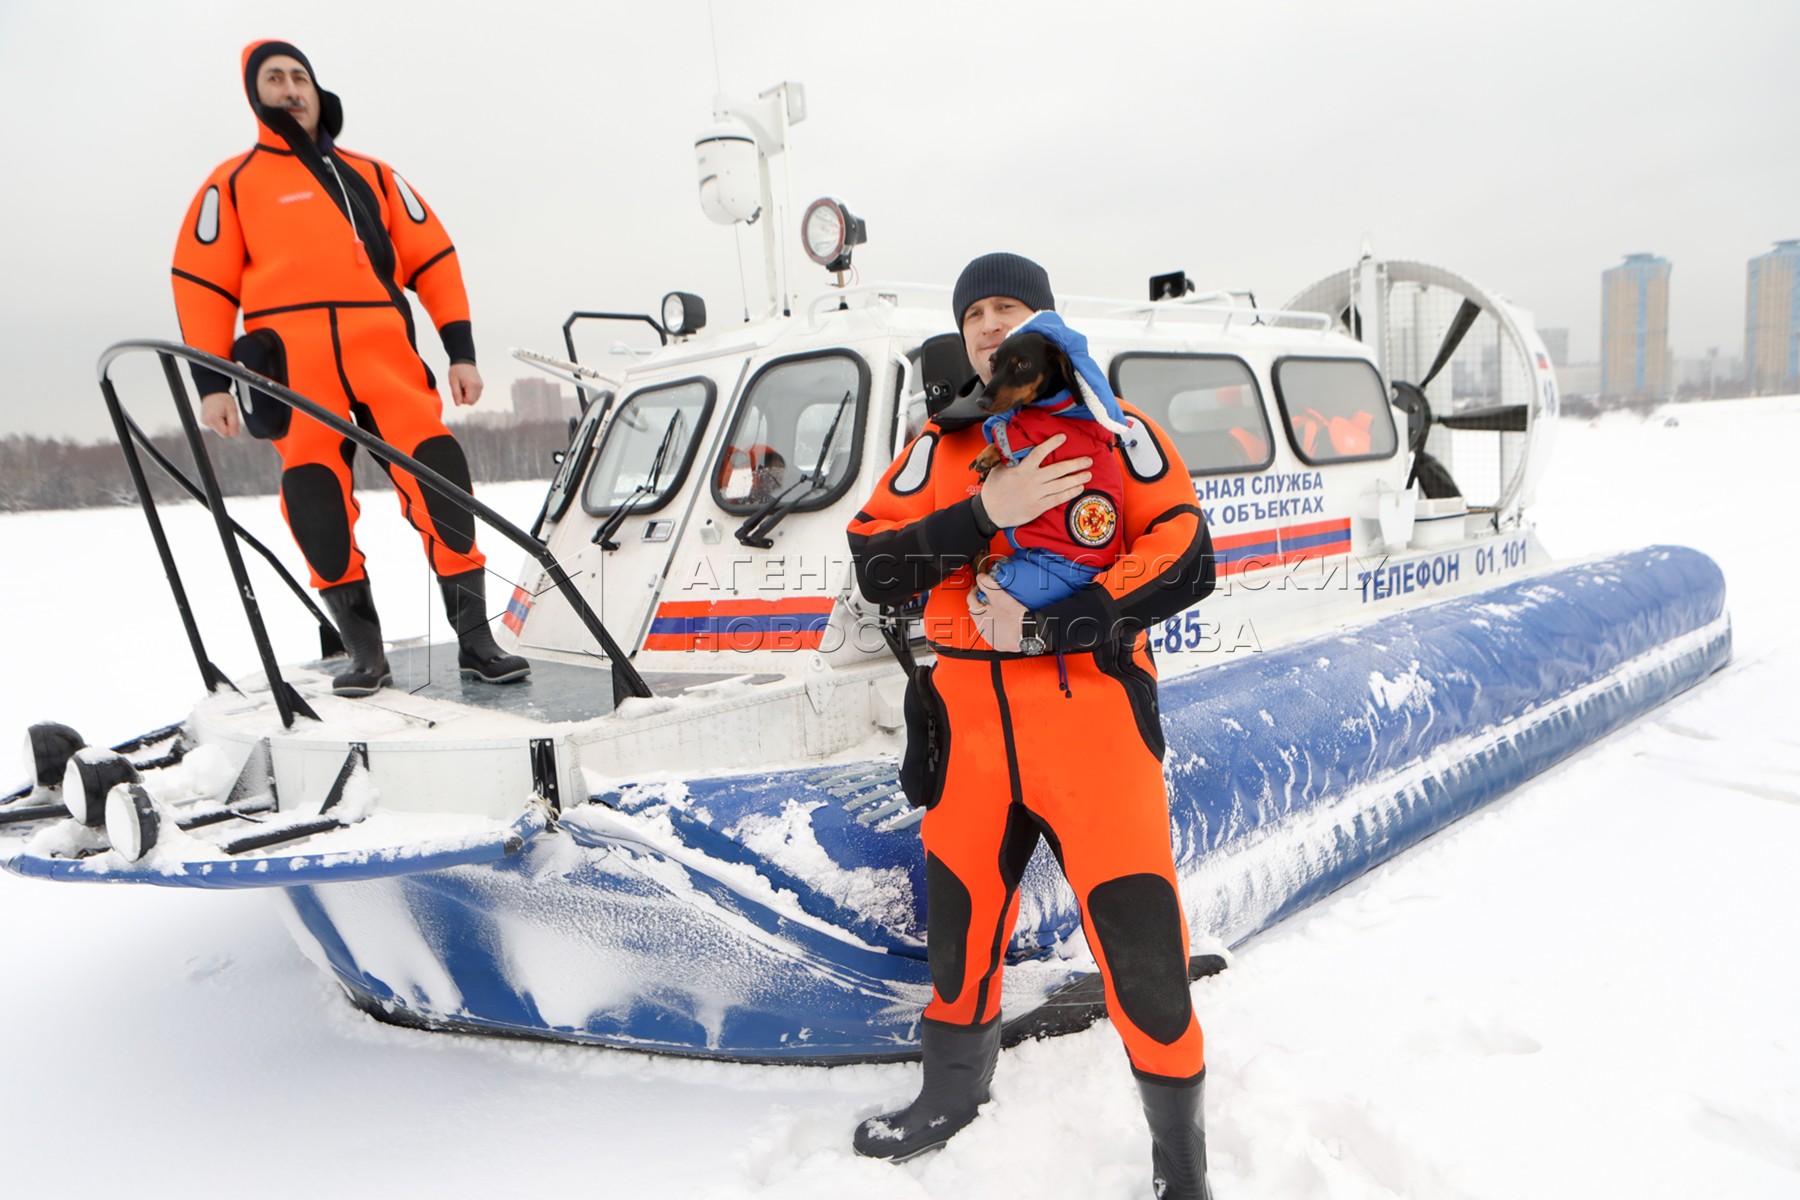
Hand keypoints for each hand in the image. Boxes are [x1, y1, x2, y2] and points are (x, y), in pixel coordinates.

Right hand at [200, 392, 239, 437]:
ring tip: (221, 412)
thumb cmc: (223, 399)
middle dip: (226, 425)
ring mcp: (204, 422)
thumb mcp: (233, 409)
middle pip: (222, 432)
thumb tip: (234, 435)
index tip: (229, 418)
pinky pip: (216, 426)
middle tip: (226, 414)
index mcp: (212, 419)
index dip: (230, 427)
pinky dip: (219, 421)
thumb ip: (234, 423)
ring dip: (223, 423)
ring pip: (219, 429)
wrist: (213, 392)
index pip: (225, 433)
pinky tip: (218, 413)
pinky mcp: (204, 422)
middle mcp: (206, 422)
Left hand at [448, 362, 482, 405]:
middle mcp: (479, 386)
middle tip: (460, 388)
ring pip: (474, 399)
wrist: (463, 360)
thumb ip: (456, 394)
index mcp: (472, 385)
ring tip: (463, 386)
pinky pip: (476, 394)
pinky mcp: (481, 385)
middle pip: (472, 401)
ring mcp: (481, 386)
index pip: (468, 401)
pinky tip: (466, 385)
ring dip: (467, 395)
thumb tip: (458, 405)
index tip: (457, 390)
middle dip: (464, 398)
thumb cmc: (457, 369)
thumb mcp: (453, 382)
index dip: (461, 399)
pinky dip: (470, 393)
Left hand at [969, 573, 1026, 651]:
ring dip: (989, 614)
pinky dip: (995, 625)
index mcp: (979, 616)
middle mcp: (981, 628)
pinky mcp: (997, 643)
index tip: (981, 586)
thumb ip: (988, 584)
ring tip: (998, 608)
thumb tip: (981, 578)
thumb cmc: (1015, 618)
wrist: (1028, 634)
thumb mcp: (1000, 596)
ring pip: (984, 622)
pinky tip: (1003, 621)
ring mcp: (989, 637)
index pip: (970, 599)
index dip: (976, 590)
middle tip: (990, 596)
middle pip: (976, 611)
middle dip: (982, 602)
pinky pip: (992, 631)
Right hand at [977, 433, 1091, 527]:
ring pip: (1061, 485)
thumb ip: (1009, 457)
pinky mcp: (1038, 507)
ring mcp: (1036, 495)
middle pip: (1057, 470)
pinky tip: (1079, 488)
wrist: (990, 512)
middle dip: (1075, 464)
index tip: (1063, 437)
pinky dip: (1070, 493)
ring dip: (1076, 478)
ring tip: (1088, 474)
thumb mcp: (998, 468)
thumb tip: (1011, 441)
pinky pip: (1058, 499)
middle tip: (1088, 460)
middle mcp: (1031, 480)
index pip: (1039, 453)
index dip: (1052, 444)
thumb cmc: (994, 489)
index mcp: (1022, 469)